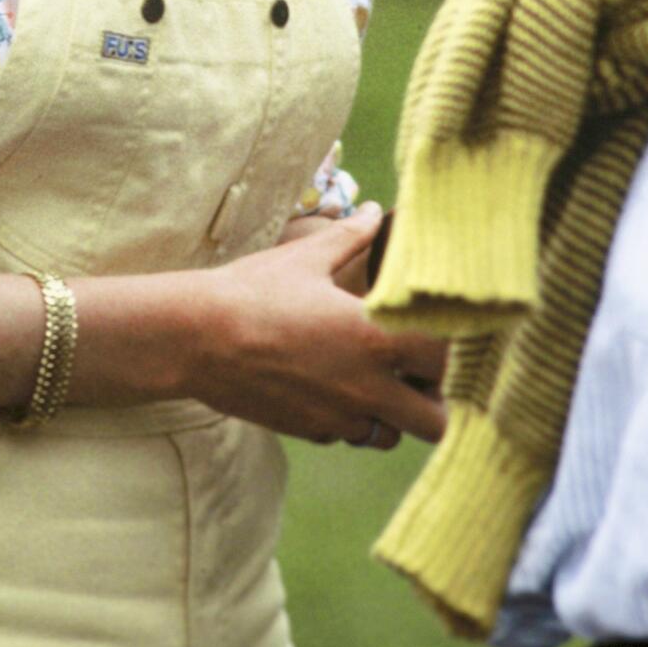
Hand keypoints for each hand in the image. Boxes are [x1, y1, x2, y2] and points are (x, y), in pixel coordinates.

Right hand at [187, 204, 445, 450]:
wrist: (196, 339)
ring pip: (394, 435)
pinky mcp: (313, 431)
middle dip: (434, 399)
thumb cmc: (253, 290)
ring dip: (394, 414)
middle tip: (417, 371)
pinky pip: (351, 435)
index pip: (445, 360)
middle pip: (436, 420)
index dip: (450, 350)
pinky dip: (352, 419)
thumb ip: (351, 236)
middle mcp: (366, 385)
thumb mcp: (306, 258)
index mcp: (373, 336)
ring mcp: (339, 415)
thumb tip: (375, 211)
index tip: (439, 334)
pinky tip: (332, 386)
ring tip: (375, 380)